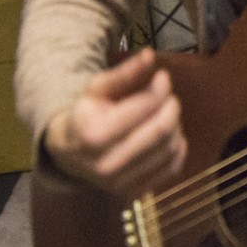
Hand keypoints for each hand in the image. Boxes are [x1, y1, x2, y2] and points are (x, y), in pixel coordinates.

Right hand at [44, 48, 186, 197]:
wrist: (69, 155)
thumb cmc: (86, 115)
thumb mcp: (97, 89)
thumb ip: (124, 72)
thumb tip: (149, 54)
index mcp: (95, 135)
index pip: (145, 107)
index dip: (161, 88)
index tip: (163, 76)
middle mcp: (108, 164)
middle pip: (162, 129)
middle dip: (172, 106)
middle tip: (168, 96)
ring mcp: (122, 183)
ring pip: (171, 148)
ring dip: (175, 125)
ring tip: (164, 113)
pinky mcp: (136, 192)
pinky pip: (173, 166)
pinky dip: (177, 146)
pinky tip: (167, 134)